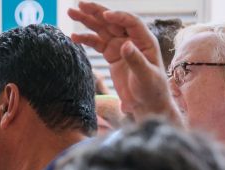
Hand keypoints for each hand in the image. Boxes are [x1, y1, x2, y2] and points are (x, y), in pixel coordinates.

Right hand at [68, 1, 181, 124]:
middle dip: (97, 12)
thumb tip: (126, 45)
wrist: (147, 103)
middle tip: (80, 4)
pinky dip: (86, 39)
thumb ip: (136, 60)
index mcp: (145, 40)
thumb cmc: (152, 90)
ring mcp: (120, 46)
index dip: (119, 17)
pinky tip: (74, 37)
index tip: (106, 15)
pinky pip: (97, 43)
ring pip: (102, 29)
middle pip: (113, 21)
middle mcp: (132, 39)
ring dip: (87, 21)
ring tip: (72, 13)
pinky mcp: (112, 55)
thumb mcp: (146, 76)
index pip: (131, 22)